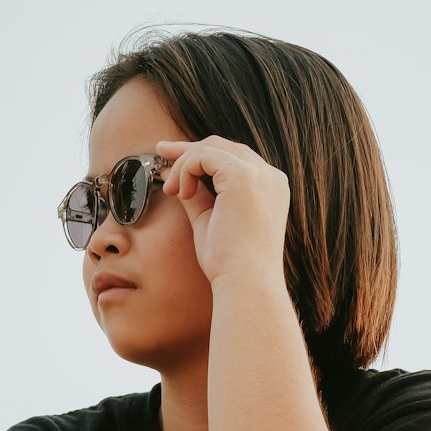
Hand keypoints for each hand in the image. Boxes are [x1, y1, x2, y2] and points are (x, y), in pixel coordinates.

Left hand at [156, 136, 289, 287]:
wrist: (245, 284)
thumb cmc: (229, 263)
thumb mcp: (210, 220)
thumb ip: (196, 195)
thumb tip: (173, 173)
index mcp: (269, 189)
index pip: (233, 158)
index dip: (200, 156)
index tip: (172, 162)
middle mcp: (270, 178)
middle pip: (223, 146)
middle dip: (188, 150)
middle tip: (160, 153)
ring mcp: (260, 175)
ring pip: (212, 147)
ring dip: (185, 164)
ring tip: (172, 191)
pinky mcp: (243, 177)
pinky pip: (205, 156)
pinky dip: (186, 169)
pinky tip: (181, 192)